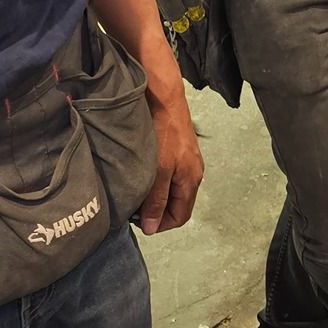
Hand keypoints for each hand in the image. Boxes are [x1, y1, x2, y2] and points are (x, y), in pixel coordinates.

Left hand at [138, 97, 204, 234]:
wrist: (166, 100)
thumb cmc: (164, 134)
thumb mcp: (159, 170)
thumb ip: (156, 200)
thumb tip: (152, 227)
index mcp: (191, 181)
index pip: (180, 217)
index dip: (160, 224)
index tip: (140, 221)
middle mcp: (193, 174)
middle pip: (177, 205)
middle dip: (157, 211)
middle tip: (134, 208)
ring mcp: (188, 162)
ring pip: (173, 190)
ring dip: (156, 197)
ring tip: (137, 193)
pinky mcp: (180, 152)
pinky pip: (170, 176)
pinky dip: (157, 183)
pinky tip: (143, 176)